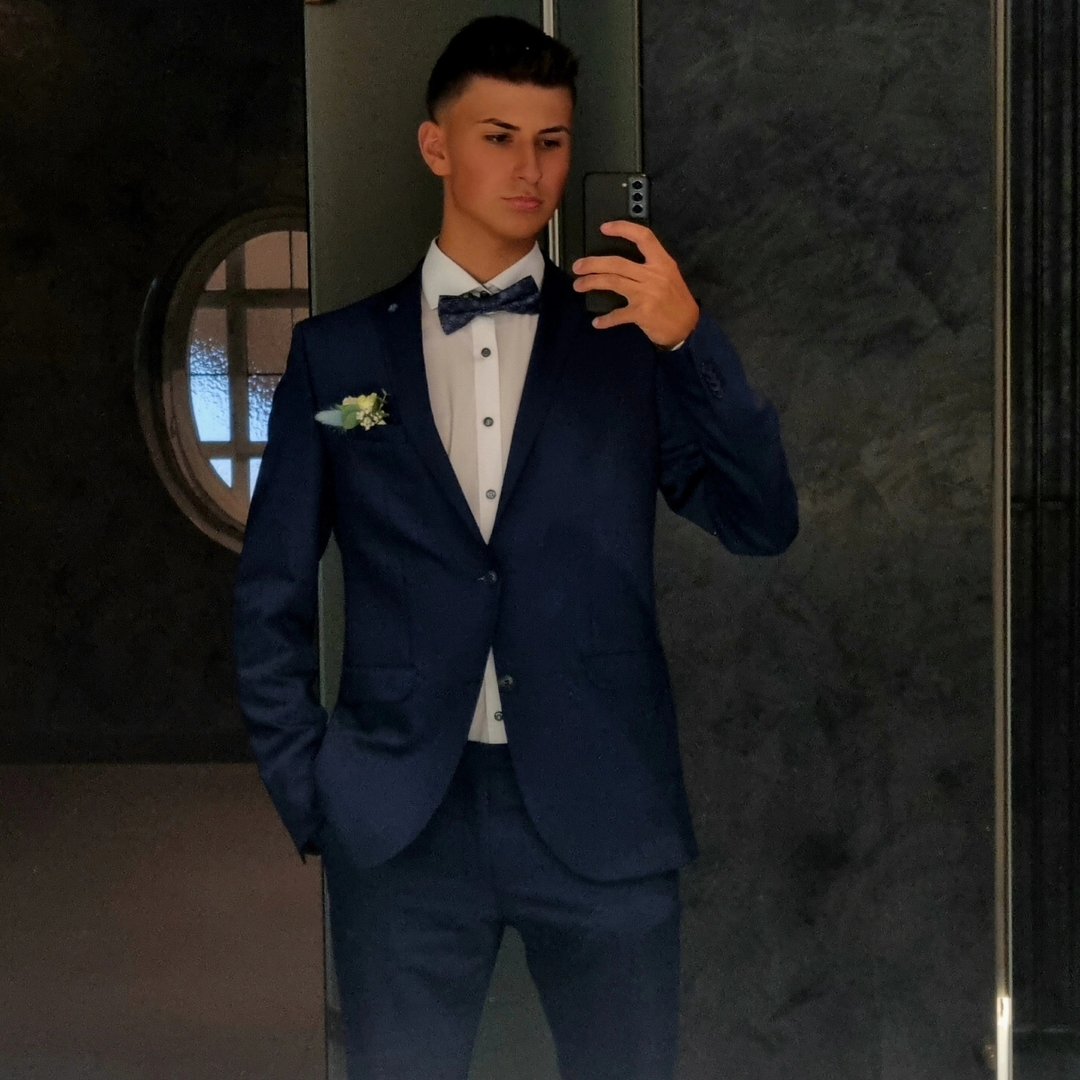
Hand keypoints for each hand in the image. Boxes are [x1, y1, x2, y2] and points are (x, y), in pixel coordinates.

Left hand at [572, 220, 699, 348]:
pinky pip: (618, 315)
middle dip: (593, 264)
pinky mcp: (642, 313)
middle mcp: (654, 275)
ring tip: (578, 285)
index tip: (604, 228)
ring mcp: (647, 294)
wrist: (688, 326)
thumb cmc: (676, 300)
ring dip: (591, 283)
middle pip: (617, 263)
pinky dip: (606, 320)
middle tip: (578, 266)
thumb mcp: (669, 276)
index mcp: (662, 262)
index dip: (623, 229)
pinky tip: (597, 322)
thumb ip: (650, 266)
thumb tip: (621, 263)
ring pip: (613, 282)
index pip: (643, 237)